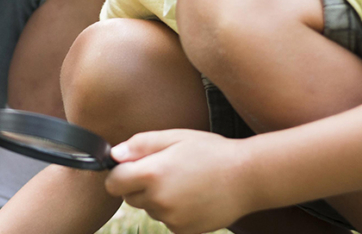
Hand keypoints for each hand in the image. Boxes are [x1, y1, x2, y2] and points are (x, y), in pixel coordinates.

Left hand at [104, 129, 257, 233]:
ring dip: (158, 198)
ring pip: (150, 209)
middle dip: (139, 186)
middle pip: (129, 198)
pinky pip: (167, 221)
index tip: (131, 168)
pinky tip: (193, 197)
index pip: (113, 183)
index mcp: (151, 174)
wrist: (248, 177)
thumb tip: (114, 155)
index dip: (119, 175)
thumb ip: (140, 145)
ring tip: (185, 182)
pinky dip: (174, 211)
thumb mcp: (175, 137)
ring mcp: (171, 219)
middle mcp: (158, 200)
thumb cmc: (211, 151)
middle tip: (166, 171)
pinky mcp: (184, 230)